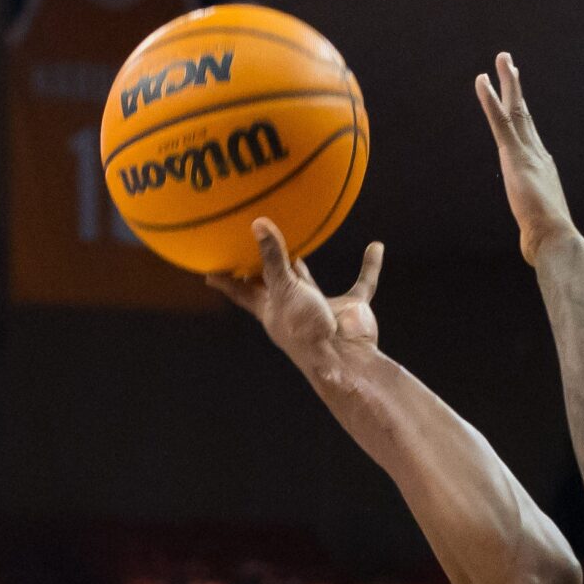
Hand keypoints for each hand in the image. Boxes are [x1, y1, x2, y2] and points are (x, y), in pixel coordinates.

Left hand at [205, 219, 383, 377]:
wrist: (345, 359)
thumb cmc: (305, 330)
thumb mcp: (285, 289)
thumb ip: (274, 258)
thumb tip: (258, 223)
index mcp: (270, 308)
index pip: (241, 292)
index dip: (226, 282)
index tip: (208, 271)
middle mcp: (292, 307)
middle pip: (271, 283)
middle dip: (261, 268)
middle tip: (247, 244)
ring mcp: (320, 309)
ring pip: (309, 282)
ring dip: (303, 266)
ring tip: (296, 241)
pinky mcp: (349, 309)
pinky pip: (362, 283)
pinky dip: (370, 267)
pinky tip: (375, 247)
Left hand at [476, 53, 576, 265]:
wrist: (555, 238)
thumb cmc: (548, 240)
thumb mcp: (538, 228)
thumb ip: (534, 228)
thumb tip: (535, 249)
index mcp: (543, 169)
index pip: (530, 136)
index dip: (522, 115)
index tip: (517, 98)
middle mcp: (538, 154)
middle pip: (525, 115)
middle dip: (517, 89)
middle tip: (510, 65)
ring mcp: (527, 152)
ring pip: (516, 109)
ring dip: (508, 82)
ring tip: (503, 59)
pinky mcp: (514, 155)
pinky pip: (500, 120)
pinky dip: (489, 99)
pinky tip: (482, 80)